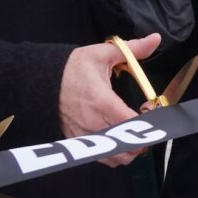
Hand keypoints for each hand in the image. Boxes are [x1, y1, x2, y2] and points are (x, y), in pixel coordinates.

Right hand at [60, 33, 160, 163]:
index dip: (148, 121)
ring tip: (135, 134)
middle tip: (148, 125)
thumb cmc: (73, 67)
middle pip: (128, 145)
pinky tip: (119, 139)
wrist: (41, 80)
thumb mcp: (102, 53)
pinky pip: (102, 158)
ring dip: (131, 149)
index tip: (152, 110)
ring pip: (117, 157)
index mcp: (102, 101)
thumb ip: (132, 49)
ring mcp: (84, 135)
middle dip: (144, 137)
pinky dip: (116, 154)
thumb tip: (155, 39)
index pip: (132, 123)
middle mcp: (93, 123)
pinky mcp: (77, 142)